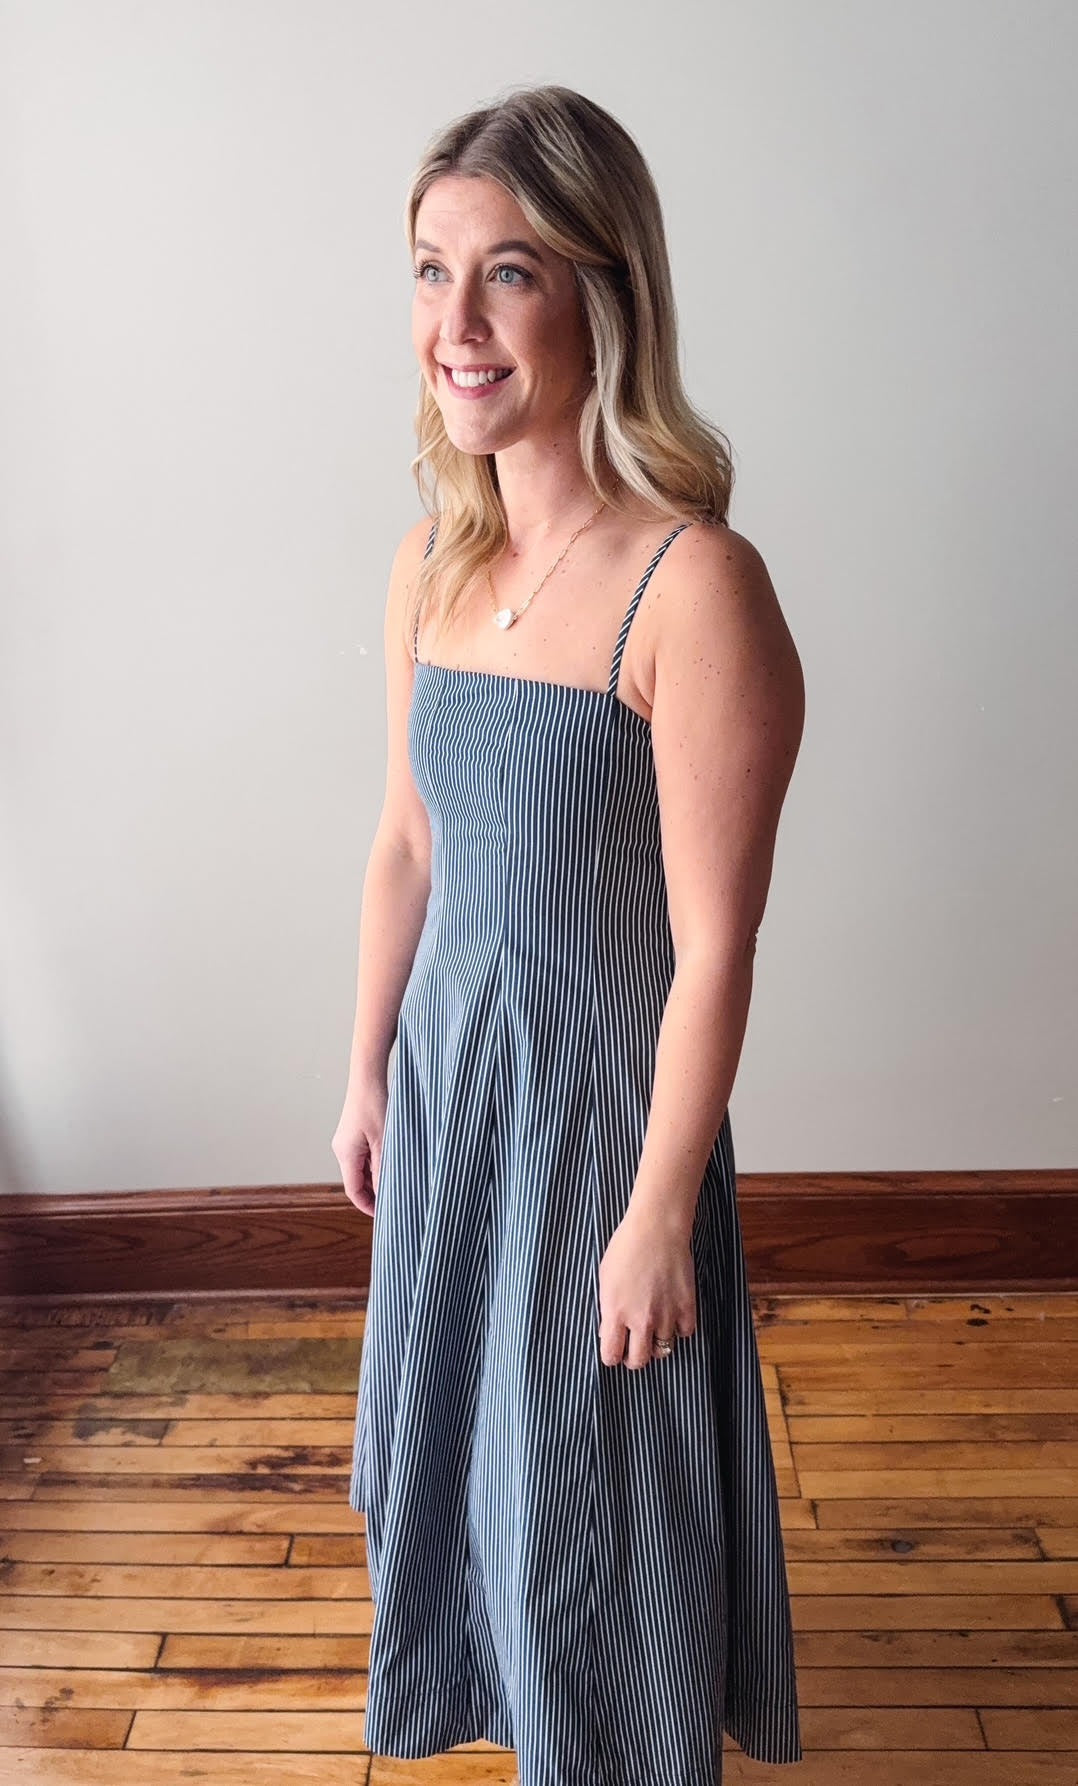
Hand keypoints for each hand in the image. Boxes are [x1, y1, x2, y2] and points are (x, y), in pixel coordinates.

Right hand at [331, 1078, 386, 1217]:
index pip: (353, 1191)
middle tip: (395, 1201)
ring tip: (397, 1182)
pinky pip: (363, 1157)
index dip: (368, 1205)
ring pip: (361, 1169)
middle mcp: (342, 1150)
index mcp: (346, 1154)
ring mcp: (346, 1142)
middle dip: (374, 1193)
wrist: (368, 1077)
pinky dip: (375, 1164)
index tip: (384, 1216)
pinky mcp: (353, 1134)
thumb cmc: (375, 1105)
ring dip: (376, 1177)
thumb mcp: (384, 1142)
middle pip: (356, 1181)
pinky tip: (391, 1162)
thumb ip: (383, 1170)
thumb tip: (384, 1194)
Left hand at [597, 1208, 696, 1369]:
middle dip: (634, 1358)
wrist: (657, 1227)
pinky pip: (684, 1333)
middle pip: (639, 1361)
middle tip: (634, 1347)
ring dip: (657, 1342)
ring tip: (654, 1328)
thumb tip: (608, 1331)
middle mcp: (641, 1319)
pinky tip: (672, 1315)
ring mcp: (666, 1314)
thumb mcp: (604, 1277)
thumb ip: (607, 1308)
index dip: (611, 1357)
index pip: (611, 1355)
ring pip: (663, 1350)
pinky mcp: (687, 1306)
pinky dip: (679, 1329)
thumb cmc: (626, 1247)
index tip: (614, 1351)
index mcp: (615, 1312)